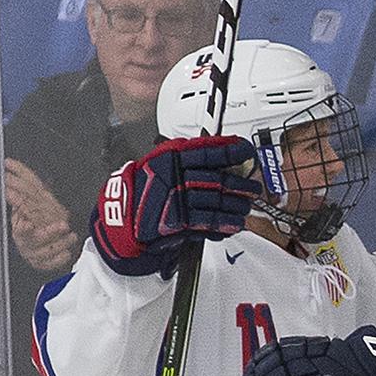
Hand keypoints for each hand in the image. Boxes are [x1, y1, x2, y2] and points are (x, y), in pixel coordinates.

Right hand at [4, 159, 79, 276]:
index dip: (25, 228)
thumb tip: (8, 163)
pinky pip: (50, 265)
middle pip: (34, 241)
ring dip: (59, 244)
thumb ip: (22, 180)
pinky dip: (58, 259)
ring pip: (44, 254)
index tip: (29, 225)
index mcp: (19, 227)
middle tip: (64, 224)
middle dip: (48, 233)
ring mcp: (33, 253)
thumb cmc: (33, 213)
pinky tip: (67, 253)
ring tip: (72, 236)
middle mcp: (25, 242)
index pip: (21, 228)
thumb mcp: (32, 196)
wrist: (37, 236)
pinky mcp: (42, 263)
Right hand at [93, 135, 263, 275]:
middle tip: (253, 188)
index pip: (208, 150)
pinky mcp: (175, 222)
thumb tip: (222, 157)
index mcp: (171, 157)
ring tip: (245, 209)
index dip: (232, 151)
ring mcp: (175, 200)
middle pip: (217, 179)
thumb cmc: (143, 189)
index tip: (247, 152)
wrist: (121, 218)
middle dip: (241, 186)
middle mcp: (174, 176)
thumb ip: (188, 160)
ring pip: (216, 202)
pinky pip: (207, 223)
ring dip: (236, 208)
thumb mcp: (161, 163)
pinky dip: (223, 225)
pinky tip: (233, 225)